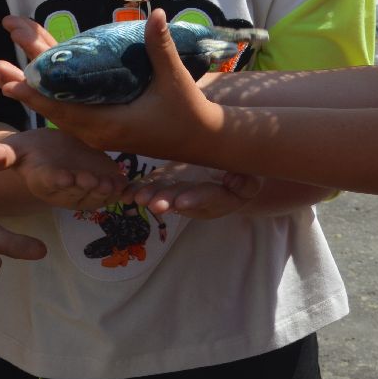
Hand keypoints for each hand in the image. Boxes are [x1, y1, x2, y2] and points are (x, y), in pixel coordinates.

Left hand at [0, 9, 223, 159]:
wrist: (201, 138)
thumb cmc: (187, 111)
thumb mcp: (175, 80)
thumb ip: (160, 47)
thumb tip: (156, 13)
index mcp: (108, 124)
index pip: (62, 108)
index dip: (35, 93)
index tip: (9, 80)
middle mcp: (96, 131)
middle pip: (52, 106)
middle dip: (24, 84)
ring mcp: (97, 131)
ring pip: (57, 108)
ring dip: (33, 89)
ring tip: (3, 72)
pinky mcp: (101, 126)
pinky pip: (68, 109)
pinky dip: (50, 94)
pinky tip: (37, 80)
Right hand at [0, 127, 130, 209]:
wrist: (52, 154)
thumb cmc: (31, 152)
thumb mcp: (16, 150)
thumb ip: (3, 155)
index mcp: (45, 181)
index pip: (51, 183)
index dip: (58, 181)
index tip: (64, 177)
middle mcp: (67, 191)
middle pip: (78, 191)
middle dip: (87, 187)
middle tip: (95, 180)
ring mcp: (87, 190)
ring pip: (99, 194)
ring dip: (108, 191)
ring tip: (115, 184)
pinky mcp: (105, 184)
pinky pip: (117, 191)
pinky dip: (127, 191)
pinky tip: (136, 189)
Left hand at [128, 161, 264, 219]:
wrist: (231, 175)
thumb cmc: (244, 174)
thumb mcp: (251, 178)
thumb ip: (245, 181)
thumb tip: (232, 179)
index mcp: (222, 198)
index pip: (209, 197)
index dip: (196, 199)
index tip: (181, 203)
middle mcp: (198, 199)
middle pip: (183, 200)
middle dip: (168, 201)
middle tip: (152, 204)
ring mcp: (181, 191)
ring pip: (165, 194)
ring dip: (150, 196)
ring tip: (137, 198)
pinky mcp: (167, 183)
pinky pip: (152, 187)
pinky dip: (138, 189)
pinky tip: (126, 192)